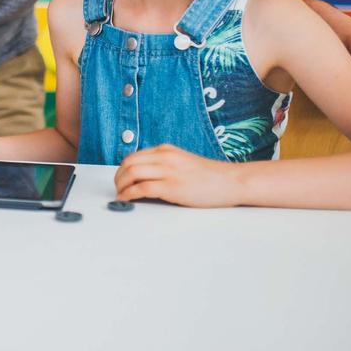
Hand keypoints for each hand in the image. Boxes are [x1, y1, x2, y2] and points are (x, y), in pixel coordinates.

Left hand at [114, 144, 244, 207]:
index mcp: (166, 150)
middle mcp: (165, 157)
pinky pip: (142, 188)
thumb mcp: (182, 162)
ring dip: (121, 186)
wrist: (232, 181)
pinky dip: (129, 194)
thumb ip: (164, 165)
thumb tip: (144, 177)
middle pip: (129, 164)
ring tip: (121, 195)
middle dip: (118, 178)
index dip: (122, 170)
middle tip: (118, 189)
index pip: (133, 157)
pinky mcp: (172, 187)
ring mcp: (169, 171)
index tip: (120, 180)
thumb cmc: (210, 176)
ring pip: (132, 174)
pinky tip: (126, 200)